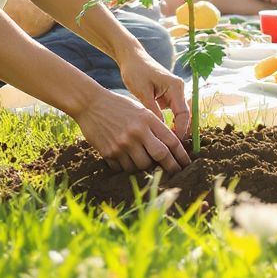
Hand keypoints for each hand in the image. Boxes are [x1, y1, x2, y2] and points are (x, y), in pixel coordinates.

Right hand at [70, 83, 190, 173]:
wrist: (90, 104)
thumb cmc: (119, 106)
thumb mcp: (140, 110)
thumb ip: (154, 126)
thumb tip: (169, 149)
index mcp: (147, 119)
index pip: (171, 141)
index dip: (181, 155)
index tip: (186, 164)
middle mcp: (137, 132)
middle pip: (161, 156)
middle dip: (171, 167)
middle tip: (175, 173)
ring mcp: (123, 143)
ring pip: (142, 166)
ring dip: (146, 168)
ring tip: (146, 164)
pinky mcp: (109, 152)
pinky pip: (124, 168)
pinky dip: (128, 167)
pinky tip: (127, 161)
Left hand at [119, 50, 191, 143]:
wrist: (131, 58)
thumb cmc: (135, 71)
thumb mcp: (142, 92)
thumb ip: (153, 111)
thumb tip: (161, 133)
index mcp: (176, 87)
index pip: (184, 114)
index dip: (180, 131)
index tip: (171, 145)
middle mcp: (179, 89)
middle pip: (185, 117)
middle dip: (180, 133)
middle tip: (171, 150)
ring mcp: (174, 93)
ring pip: (179, 116)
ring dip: (175, 130)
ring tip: (166, 147)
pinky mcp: (168, 96)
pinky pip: (172, 113)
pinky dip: (168, 124)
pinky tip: (161, 136)